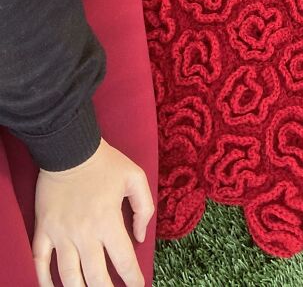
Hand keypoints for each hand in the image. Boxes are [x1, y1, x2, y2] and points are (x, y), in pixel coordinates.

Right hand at [32, 137, 153, 286]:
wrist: (70, 148)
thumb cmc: (105, 162)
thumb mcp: (135, 177)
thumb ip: (144, 207)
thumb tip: (140, 236)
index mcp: (108, 221)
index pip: (124, 260)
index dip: (133, 278)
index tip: (138, 286)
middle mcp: (84, 233)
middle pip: (96, 277)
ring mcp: (61, 234)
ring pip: (69, 276)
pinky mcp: (43, 230)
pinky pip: (40, 262)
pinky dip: (44, 280)